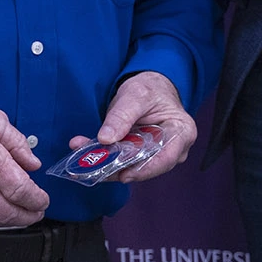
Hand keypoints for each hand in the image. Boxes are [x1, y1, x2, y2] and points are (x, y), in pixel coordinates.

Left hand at [68, 70, 195, 182]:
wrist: (148, 87)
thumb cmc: (150, 89)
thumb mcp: (136, 94)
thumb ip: (122, 115)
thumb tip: (106, 139)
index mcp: (181, 132)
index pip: (167, 158)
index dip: (146, 169)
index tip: (124, 174)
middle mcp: (173, 150)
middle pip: (146, 166)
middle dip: (116, 168)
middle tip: (90, 167)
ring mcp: (156, 155)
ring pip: (131, 167)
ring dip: (104, 164)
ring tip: (80, 159)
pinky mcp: (138, 156)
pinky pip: (121, 161)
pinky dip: (103, 158)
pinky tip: (82, 150)